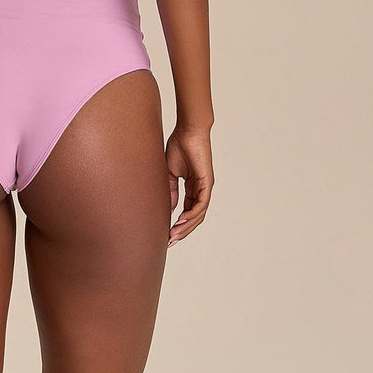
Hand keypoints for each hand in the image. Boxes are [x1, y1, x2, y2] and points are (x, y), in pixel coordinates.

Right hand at [165, 125, 213, 246]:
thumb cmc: (179, 147)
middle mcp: (201, 190)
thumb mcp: (170, 173)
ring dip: (186, 227)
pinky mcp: (206, 183)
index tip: (166, 234)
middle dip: (182, 231)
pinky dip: (191, 215)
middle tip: (170, 242)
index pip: (187, 211)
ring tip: (173, 235)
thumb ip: (170, 191)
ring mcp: (205, 187)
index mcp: (192, 187)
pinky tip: (180, 221)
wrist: (188, 131)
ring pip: (198, 214)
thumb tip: (169, 210)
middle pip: (194, 217)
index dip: (178, 224)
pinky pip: (201, 205)